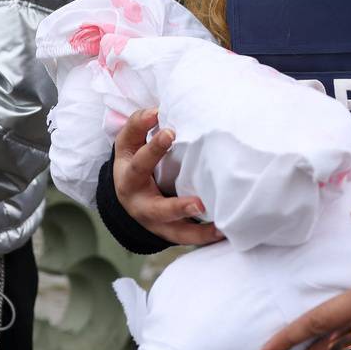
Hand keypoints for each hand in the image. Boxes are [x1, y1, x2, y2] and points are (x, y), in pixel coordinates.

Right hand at [112, 109, 221, 245]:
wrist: (125, 198)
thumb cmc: (132, 164)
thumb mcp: (128, 144)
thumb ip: (139, 124)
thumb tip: (156, 110)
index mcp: (130, 179)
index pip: (140, 163)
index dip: (154, 148)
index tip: (171, 132)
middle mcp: (141, 206)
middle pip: (158, 210)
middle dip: (178, 208)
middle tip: (199, 203)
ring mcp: (156, 224)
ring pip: (176, 233)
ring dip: (198, 233)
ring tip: (221, 228)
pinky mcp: (170, 233)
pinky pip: (188, 239)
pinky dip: (206, 238)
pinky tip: (225, 232)